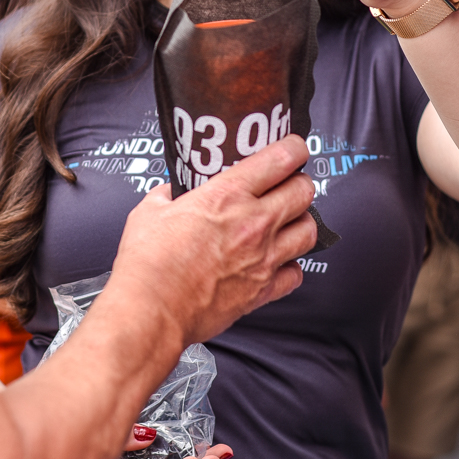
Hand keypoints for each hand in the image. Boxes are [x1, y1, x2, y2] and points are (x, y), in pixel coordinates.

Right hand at [104, 137, 315, 348]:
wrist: (153, 309)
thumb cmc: (149, 264)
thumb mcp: (150, 211)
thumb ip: (168, 195)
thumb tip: (171, 192)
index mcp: (227, 195)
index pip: (281, 158)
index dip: (294, 148)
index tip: (292, 148)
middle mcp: (254, 223)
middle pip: (304, 191)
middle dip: (300, 183)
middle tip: (289, 185)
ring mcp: (263, 258)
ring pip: (309, 231)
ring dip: (301, 222)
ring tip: (289, 222)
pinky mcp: (263, 290)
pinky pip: (296, 275)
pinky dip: (291, 268)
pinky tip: (278, 264)